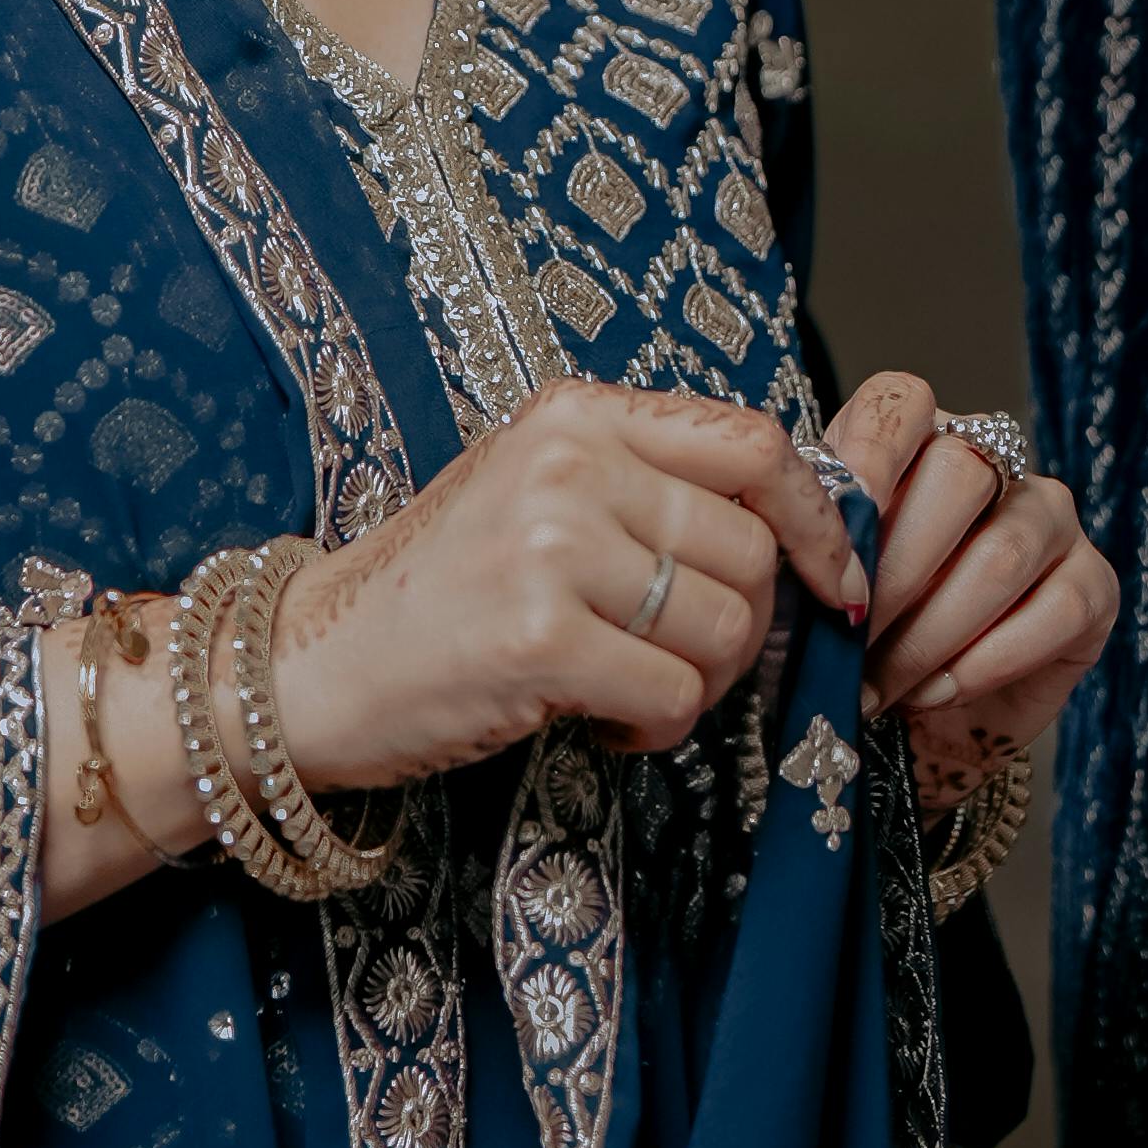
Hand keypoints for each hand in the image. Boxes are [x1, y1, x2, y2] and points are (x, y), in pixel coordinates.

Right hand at [265, 382, 861, 794]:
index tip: (835, 578)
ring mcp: (550, 547)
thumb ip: (647, 487)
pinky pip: (674, 695)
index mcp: (576, 414)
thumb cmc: (440, 589)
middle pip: (752, 551)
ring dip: (697, 686)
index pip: (755, 444)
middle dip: (746, 630)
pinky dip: (655, 732)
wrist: (312, 664)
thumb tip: (796, 532)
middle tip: (682, 664)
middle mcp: (568, 464)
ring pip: (725, 629)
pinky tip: (601, 728)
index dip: (817, 519)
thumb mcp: (538, 492)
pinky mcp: (539, 638)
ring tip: (629, 694)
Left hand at [828, 371, 1121, 803]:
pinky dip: (982, 664)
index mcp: (919, 442)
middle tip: (851, 638)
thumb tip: (796, 553)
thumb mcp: (829, 586)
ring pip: (1002, 554)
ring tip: (882, 685)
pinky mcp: (1094, 584)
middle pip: (959, 475)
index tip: (835, 533)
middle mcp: (998, 465)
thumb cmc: (870, 640)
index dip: (870, 456)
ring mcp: (1053, 519)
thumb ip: (822, 552)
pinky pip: (1051, 613)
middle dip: (897, 570)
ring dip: (931, 632)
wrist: (929, 723)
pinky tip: (936, 692)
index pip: (901, 403)